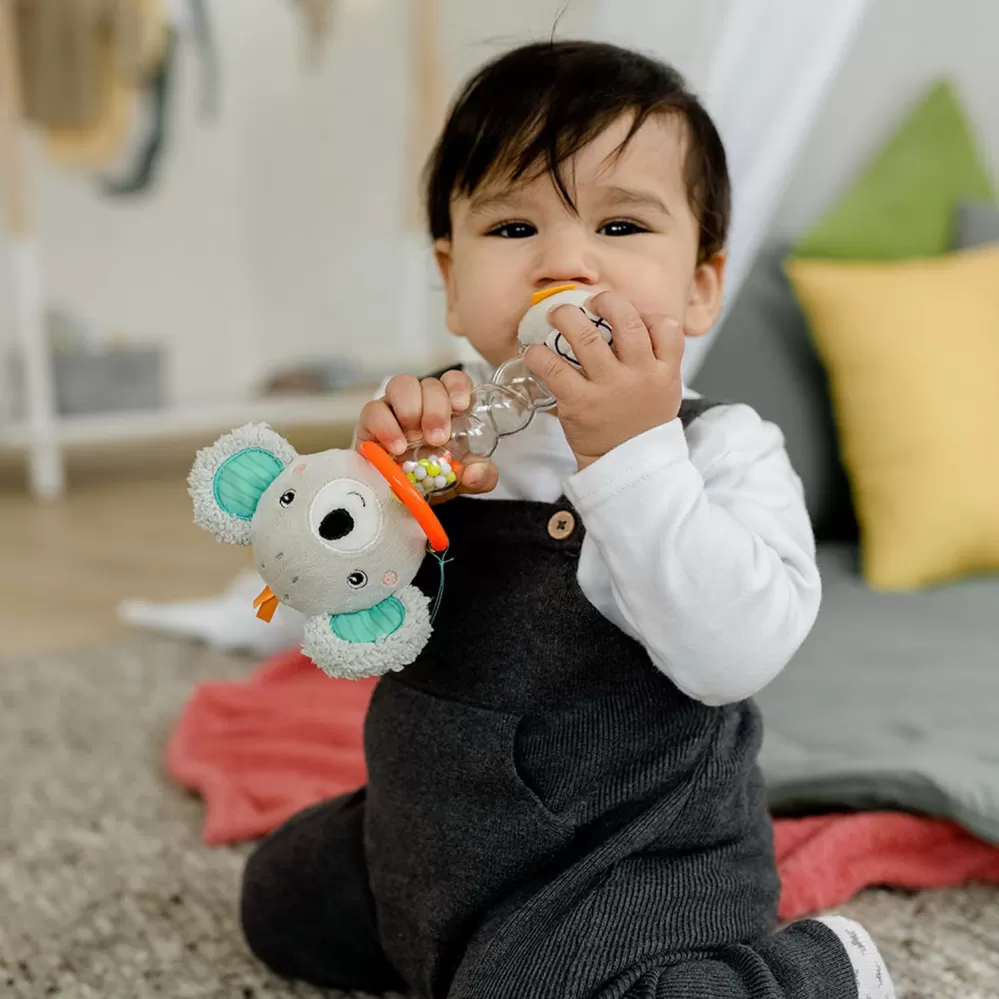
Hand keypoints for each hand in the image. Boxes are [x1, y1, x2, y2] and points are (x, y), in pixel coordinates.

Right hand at [356, 372, 498, 499]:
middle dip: (435, 408)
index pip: (453, 381)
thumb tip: (475, 473)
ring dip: (410, 409)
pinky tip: (396, 446)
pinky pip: (373, 410)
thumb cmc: (434, 479)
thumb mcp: (465, 480)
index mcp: (447, 409)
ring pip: (400, 385)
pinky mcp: (370, 423)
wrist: (402, 498)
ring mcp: (394, 409)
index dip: (457, 386)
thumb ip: (480, 476)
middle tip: (438, 438)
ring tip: (414, 440)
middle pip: (428, 383)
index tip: (461, 406)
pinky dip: (385, 425)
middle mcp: (421, 403)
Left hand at [524, 290, 683, 470]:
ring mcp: (609, 389)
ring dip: (567, 317)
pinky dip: (539, 355)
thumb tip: (629, 322)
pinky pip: (555, 368)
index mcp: (664, 373)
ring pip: (587, 338)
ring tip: (556, 314)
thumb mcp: (664, 392)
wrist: (625, 466)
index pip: (667, 328)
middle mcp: (639, 376)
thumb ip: (655, 360)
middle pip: (626, 321)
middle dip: (606, 301)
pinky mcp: (580, 403)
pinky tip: (534, 352)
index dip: (648, 314)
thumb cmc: (640, 425)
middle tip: (589, 302)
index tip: (631, 315)